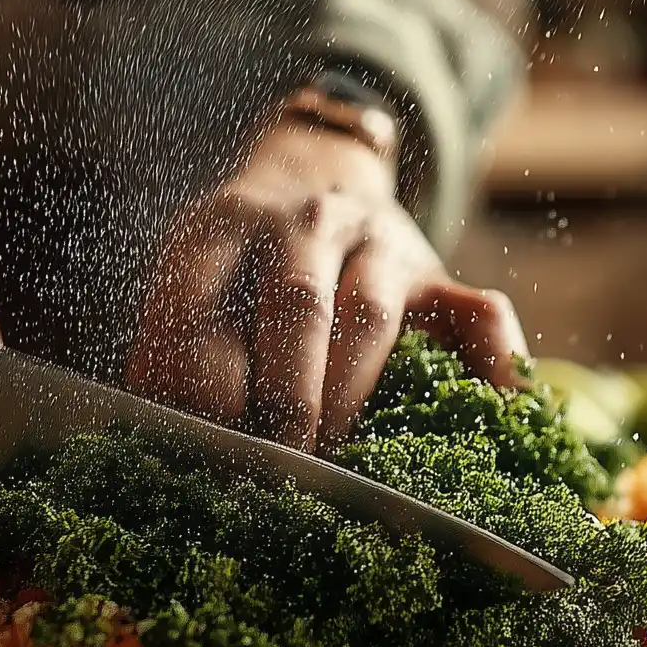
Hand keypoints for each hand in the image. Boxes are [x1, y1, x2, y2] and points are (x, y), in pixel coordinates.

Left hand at [127, 102, 524, 449]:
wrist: (311, 179)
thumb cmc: (238, 273)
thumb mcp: (192, 286)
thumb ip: (172, 359)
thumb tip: (150, 458)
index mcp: (219, 229)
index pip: (203, 306)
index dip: (199, 388)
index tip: (200, 452)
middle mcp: (302, 221)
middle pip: (295, 307)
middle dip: (284, 399)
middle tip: (274, 467)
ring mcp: (377, 241)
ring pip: (372, 313)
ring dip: (350, 395)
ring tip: (335, 463)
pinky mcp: (436, 272)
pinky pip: (476, 313)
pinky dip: (493, 364)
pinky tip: (496, 416)